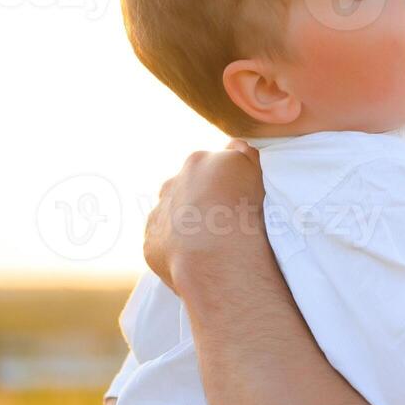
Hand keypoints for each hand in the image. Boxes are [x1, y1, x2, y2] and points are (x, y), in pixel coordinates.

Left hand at [144, 141, 264, 293]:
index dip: (225, 183)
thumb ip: (242, 152)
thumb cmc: (241, 211)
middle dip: (201, 202)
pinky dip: (176, 250)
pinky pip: (164, 243)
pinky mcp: (151, 243)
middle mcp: (173, 183)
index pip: (212, 166)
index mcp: (198, 162)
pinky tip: (195, 259)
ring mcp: (159, 214)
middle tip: (223, 223)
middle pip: (187, 189)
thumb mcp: (253, 168)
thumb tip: (233, 145)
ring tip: (209, 245)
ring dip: (185, 225)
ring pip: (172, 216)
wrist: (217, 256)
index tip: (236, 200)